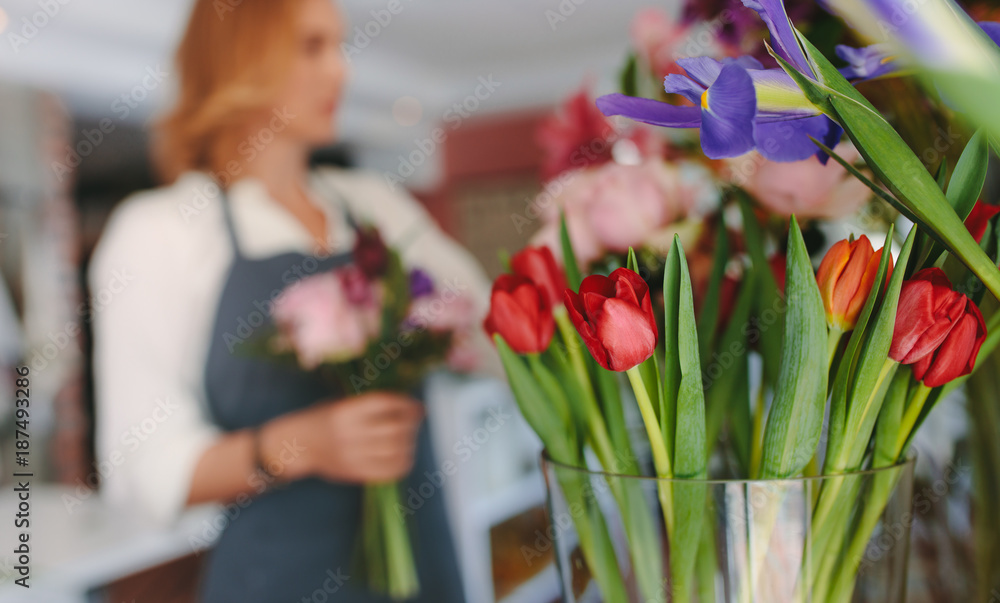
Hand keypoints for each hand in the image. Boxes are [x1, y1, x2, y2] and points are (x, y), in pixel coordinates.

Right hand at [266, 392, 424, 483]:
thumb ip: (369, 404)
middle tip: (414, 420)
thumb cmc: (322, 419)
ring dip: (409, 442)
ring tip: (408, 437)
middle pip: (394, 428)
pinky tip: (402, 454)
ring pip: (396, 450)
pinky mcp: (354, 473)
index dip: (405, 404)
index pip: (385, 404)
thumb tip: (407, 405)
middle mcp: (349, 433)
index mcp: (345, 411)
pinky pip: (389, 471)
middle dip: (411, 423)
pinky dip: (403, 462)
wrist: (296, 445)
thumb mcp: (341, 404)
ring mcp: (352, 455)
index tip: (416, 405)